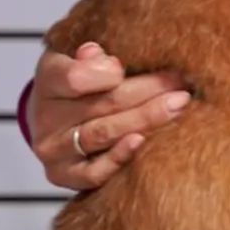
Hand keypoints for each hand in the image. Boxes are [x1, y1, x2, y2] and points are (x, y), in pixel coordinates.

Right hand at [26, 42, 189, 190]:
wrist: (54, 119)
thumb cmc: (76, 82)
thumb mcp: (78, 56)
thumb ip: (90, 54)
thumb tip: (100, 56)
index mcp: (49, 80)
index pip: (74, 77)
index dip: (106, 72)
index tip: (133, 66)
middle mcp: (46, 118)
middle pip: (103, 104)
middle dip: (148, 90)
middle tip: (183, 82)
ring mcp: (54, 150)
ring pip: (104, 133)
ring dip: (146, 119)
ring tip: (179, 105)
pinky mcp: (64, 176)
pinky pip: (94, 172)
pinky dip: (120, 157)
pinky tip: (144, 141)